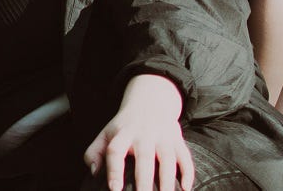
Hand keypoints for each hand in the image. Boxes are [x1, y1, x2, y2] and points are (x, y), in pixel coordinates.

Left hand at [84, 75, 193, 190]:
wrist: (149, 100)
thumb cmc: (124, 126)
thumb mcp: (106, 134)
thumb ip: (94, 152)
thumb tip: (94, 172)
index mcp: (122, 134)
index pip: (115, 151)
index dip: (114, 170)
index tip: (114, 188)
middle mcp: (143, 135)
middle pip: (144, 158)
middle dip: (144, 180)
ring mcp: (162, 136)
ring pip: (167, 159)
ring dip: (167, 179)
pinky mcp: (177, 139)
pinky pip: (185, 156)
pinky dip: (188, 172)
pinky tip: (186, 188)